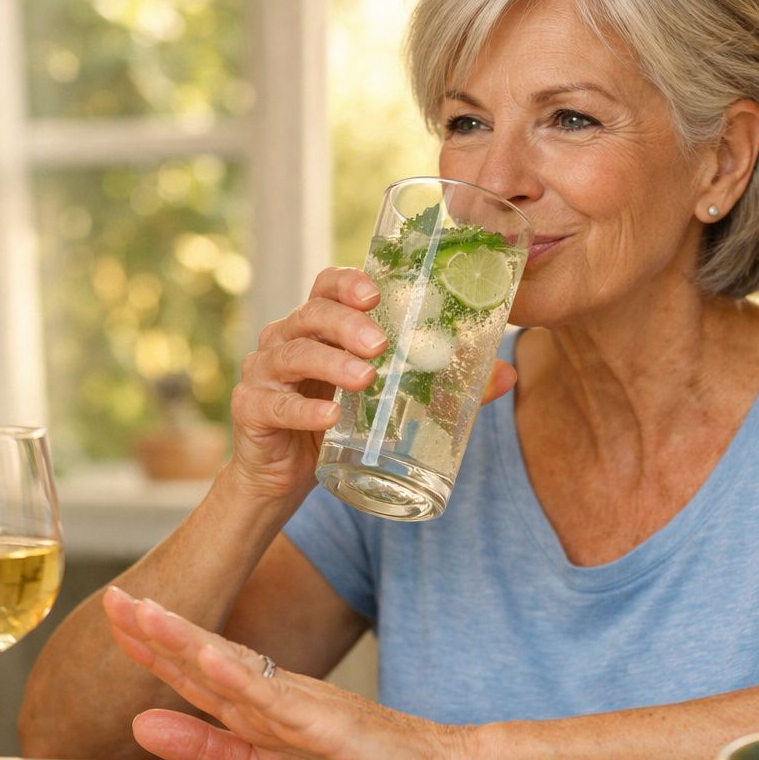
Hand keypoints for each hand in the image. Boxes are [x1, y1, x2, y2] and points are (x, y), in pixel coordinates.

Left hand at [102, 585, 476, 759]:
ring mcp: (301, 702)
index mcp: (259, 702)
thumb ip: (205, 744)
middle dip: (155, 626)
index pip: (193, 669)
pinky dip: (242, 677)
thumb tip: (139, 724)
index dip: (150, 643)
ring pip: (234, 666)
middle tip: (113, 595)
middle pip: (205, 655)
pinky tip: (212, 660)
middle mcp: (275, 691)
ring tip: (146, 616)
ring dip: (188, 639)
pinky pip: (278, 699)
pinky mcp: (326, 721)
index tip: (113, 613)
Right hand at [226, 266, 516, 500]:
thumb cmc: (340, 426)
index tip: (377, 293)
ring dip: (331, 362)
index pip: (327, 286)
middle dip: (348, 324)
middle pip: (311, 314)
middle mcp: (286, 338)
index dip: (348, 282)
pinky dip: (303, 408)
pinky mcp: (251, 408)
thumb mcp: (388, 401)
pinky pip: (275, 403)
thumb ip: (442, 385)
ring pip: (293, 353)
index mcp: (319, 326)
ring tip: (366, 379)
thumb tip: (506, 374)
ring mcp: (264, 372)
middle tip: (382, 345)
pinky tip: (329, 417)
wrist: (284, 477)